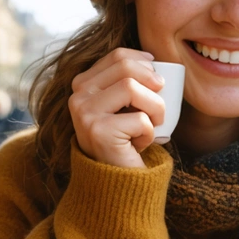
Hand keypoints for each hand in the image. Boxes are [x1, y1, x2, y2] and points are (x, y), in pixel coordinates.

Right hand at [69, 48, 164, 168]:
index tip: (157, 73)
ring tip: (153, 125)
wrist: (116, 181)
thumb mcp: (124, 105)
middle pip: (126, 68)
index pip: (117, 57)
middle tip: (160, 105)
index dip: (143, 61)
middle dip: (152, 84)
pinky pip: (140, 119)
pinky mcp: (98, 131)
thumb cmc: (126, 139)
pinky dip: (150, 133)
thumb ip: (128, 81)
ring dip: (155, 108)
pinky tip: (140, 144)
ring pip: (132, 88)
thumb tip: (153, 60)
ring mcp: (84, 113)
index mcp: (82, 84)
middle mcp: (78, 96)